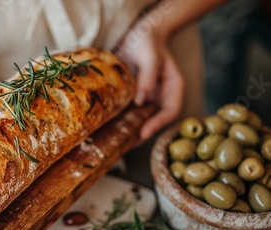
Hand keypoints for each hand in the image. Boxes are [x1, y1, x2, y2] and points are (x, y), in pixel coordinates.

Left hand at [115, 18, 183, 140]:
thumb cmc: (148, 42)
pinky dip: (120, 122)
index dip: (158, 125)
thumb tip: (140, 101)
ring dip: (129, 132)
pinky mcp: (133, 99)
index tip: (143, 133)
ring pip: (140, 120)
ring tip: (113, 143)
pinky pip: (128, 113)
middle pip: (154, 121)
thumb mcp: (150, 56)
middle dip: (140, 135)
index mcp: (173, 89)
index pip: (170, 112)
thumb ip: (148, 76)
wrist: (139, 34)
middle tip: (124, 145)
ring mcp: (147, 99)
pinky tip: (107, 129)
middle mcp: (161, 98)